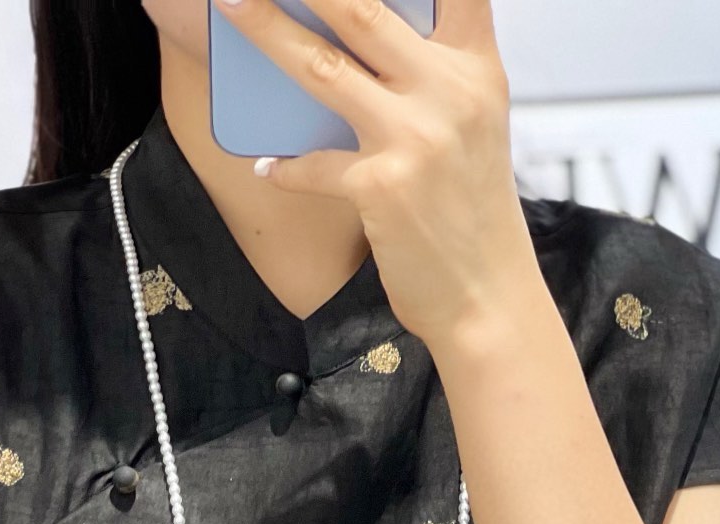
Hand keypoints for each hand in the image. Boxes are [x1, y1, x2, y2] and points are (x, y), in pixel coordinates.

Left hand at [211, 0, 539, 349]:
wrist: (488, 298)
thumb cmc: (472, 215)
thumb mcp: (472, 126)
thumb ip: (431, 74)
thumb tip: (357, 40)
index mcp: (476, 68)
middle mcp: (448, 91)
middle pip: (360, 5)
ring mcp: (414, 137)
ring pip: (321, 65)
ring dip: (267, 31)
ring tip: (231, 5)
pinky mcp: (380, 187)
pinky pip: (312, 163)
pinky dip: (286, 166)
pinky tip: (268, 166)